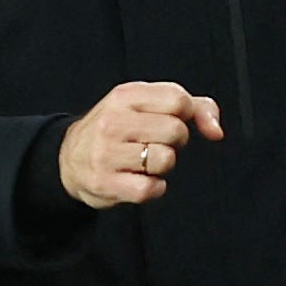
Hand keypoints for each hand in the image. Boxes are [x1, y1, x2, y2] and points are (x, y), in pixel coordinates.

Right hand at [60, 82, 224, 207]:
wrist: (69, 158)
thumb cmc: (119, 129)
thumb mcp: (147, 105)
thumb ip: (193, 107)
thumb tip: (216, 131)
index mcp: (125, 96)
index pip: (178, 99)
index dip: (188, 114)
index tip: (178, 121)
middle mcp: (112, 121)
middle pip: (175, 130)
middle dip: (176, 141)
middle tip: (157, 143)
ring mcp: (106, 153)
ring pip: (165, 160)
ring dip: (163, 165)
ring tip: (145, 161)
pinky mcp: (105, 183)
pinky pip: (151, 189)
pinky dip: (154, 188)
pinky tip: (140, 180)